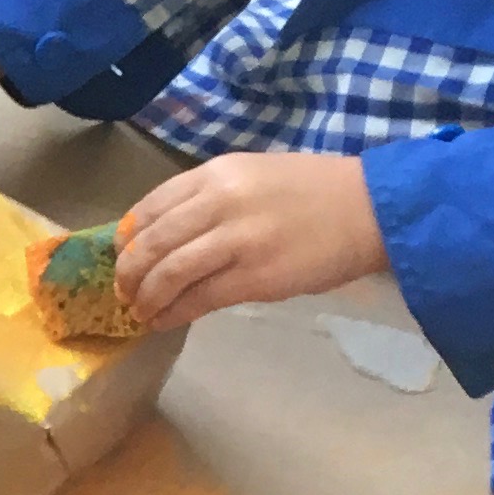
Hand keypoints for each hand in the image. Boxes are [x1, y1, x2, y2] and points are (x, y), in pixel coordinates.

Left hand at [114, 151, 385, 327]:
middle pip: (153, 242)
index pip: (152, 205)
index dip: (128, 235)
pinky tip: (164, 321)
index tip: (121, 253)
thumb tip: (167, 233)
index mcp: (217, 173)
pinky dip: (175, 312)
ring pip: (170, 272)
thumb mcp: (254, 176)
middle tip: (123, 290)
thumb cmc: (315, 193)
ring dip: (147, 297)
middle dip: (129, 271)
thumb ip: (210, 198)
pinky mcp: (256, 276)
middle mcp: (220, 202)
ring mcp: (237, 240)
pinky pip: (200, 298)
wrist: (372, 208)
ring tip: (140, 311)